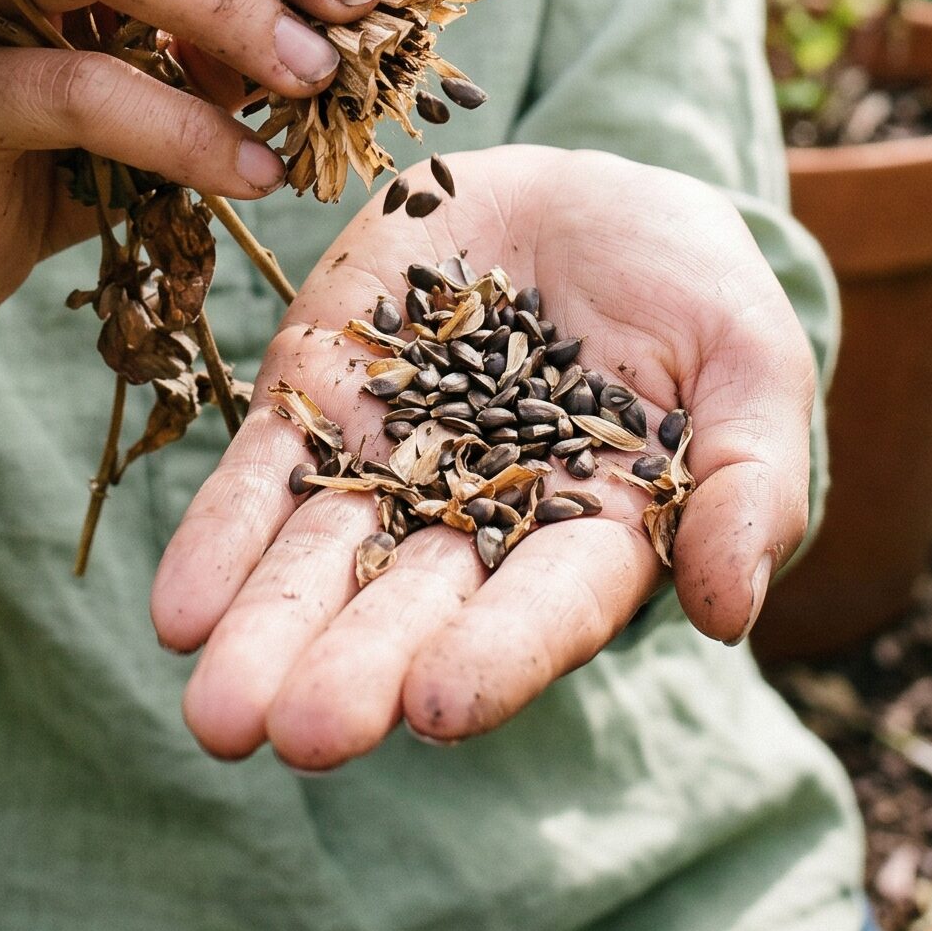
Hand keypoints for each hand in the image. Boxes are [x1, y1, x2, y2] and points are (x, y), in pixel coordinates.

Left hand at [148, 143, 816, 767]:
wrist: (589, 195)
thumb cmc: (693, 289)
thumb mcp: (750, 361)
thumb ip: (748, 481)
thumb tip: (726, 610)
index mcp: (595, 535)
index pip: (545, 606)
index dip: (493, 654)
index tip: (435, 705)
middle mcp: (480, 520)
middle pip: (415, 603)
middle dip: (354, 668)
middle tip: (298, 735)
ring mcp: (391, 457)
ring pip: (324, 555)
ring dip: (269, 630)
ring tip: (215, 710)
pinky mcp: (324, 392)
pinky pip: (264, 469)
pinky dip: (221, 535)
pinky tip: (181, 608)